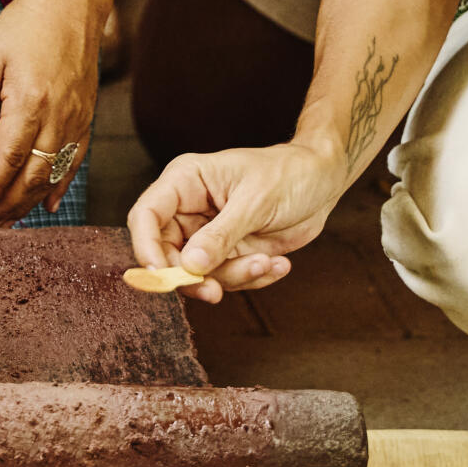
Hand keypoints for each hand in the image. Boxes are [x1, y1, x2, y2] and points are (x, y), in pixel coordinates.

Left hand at [0, 0, 100, 222]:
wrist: (71, 4)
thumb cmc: (25, 26)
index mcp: (29, 103)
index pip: (9, 159)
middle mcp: (58, 117)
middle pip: (33, 176)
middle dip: (9, 204)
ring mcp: (76, 120)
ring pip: (55, 174)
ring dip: (31, 201)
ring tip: (10, 219)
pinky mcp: (87, 117)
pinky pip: (75, 160)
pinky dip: (61, 185)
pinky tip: (48, 202)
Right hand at [127, 142, 347, 297]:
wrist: (322, 181)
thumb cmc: (287, 174)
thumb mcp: (255, 202)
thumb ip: (221, 235)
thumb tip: (189, 266)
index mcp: (185, 182)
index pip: (146, 216)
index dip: (146, 247)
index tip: (162, 276)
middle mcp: (190, 209)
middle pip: (167, 253)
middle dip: (193, 277)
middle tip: (216, 292)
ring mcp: (209, 233)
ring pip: (200, 273)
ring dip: (234, 276)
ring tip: (268, 263)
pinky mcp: (230, 252)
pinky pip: (227, 278)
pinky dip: (252, 278)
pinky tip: (278, 263)